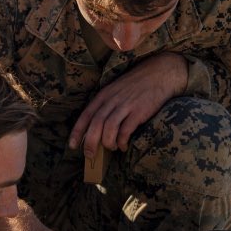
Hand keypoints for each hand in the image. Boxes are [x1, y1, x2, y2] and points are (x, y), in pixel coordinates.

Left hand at [68, 52, 188, 156]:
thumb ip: (105, 106)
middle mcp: (112, 100)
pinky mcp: (139, 112)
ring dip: (108, 142)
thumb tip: (95, 129)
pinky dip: (122, 141)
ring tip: (111, 148)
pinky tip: (123, 146)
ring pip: (109, 128)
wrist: (159, 74)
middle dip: (90, 142)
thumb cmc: (136, 85)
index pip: (86, 115)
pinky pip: (125, 131)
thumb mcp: (115, 90)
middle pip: (96, 124)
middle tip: (89, 155)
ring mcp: (126, 105)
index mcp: (104, 95)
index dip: (77, 131)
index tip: (72, 146)